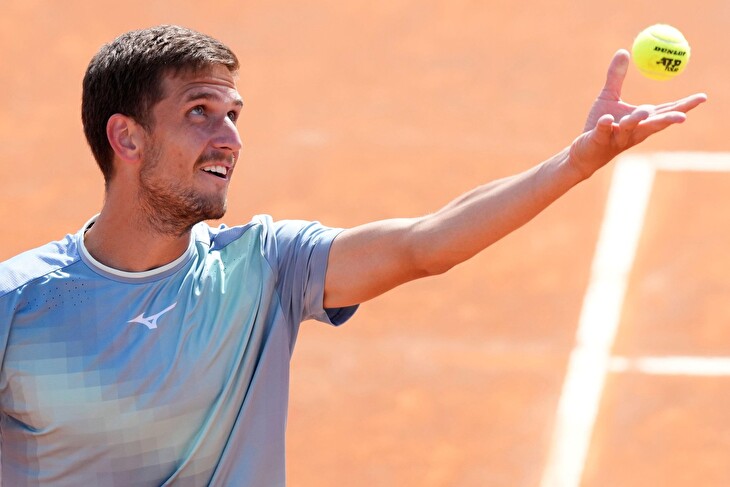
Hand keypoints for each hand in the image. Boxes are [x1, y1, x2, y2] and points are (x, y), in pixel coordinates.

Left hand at [570, 49, 706, 177]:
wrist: (583, 149)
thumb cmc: (600, 124)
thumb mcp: (608, 97)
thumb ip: (616, 77)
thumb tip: (624, 51)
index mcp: (642, 120)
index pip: (666, 111)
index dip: (684, 106)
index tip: (702, 97)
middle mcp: (634, 130)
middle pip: (655, 124)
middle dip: (669, 119)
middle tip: (683, 117)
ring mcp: (618, 136)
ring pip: (631, 128)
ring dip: (637, 119)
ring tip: (643, 112)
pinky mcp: (600, 140)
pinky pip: (603, 131)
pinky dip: (605, 125)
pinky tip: (606, 120)